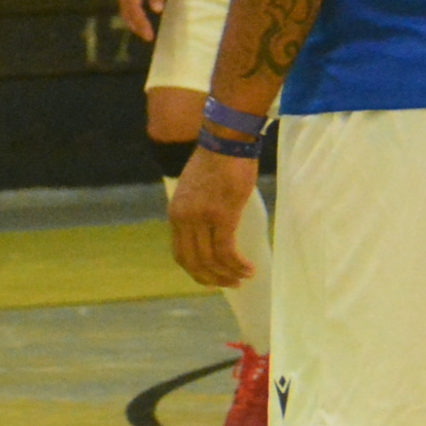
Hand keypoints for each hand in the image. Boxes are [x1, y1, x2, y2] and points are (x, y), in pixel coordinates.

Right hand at [116, 0, 168, 41]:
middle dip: (137, 26)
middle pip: (127, 12)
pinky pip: (125, 4)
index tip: (149, 36)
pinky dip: (131, 15)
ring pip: (124, 9)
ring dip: (133, 22)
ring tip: (144, 34)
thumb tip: (157, 10)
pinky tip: (139, 22)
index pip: (134, 9)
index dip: (141, 24)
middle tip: (148, 38)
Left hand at [170, 142, 258, 286]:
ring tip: (243, 278)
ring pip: (211, 260)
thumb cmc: (218, 161)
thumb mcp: (197, 190)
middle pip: (193, 262)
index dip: (195, 271)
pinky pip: (227, 250)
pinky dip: (237, 264)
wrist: (227, 141)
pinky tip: (249, 268)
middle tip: (229, 285)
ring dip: (228, 274)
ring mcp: (201, 218)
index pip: (180, 253)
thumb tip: (212, 232)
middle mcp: (184, 219)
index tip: (211, 279)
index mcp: (176, 213)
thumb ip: (198, 211)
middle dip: (211, 278)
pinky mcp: (221, 216)